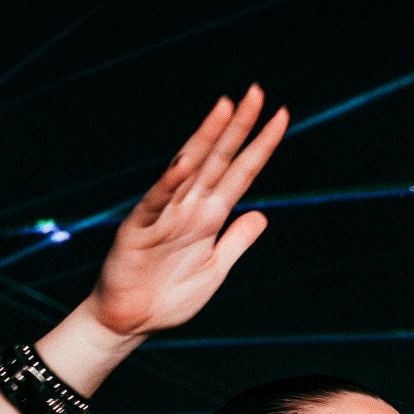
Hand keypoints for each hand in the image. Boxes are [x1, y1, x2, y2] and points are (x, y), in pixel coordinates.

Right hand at [86, 85, 288, 336]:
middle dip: (238, 127)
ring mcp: (165, 215)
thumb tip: (262, 215)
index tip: (282, 115)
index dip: (261, 145)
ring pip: (190, 170)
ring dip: (207, 139)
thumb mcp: (215, 268)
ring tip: (225, 108)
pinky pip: (156, 203)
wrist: (131, 322)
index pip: (241, 172)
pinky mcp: (140, 229)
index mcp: (209, 216)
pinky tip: (185, 163)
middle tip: (256, 91)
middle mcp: (189, 208)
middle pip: (219, 159)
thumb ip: (236, 241)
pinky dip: (169, 184)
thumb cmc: (169, 296)